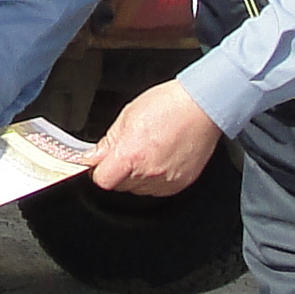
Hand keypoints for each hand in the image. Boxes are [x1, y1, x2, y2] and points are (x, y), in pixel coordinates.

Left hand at [85, 79, 221, 196]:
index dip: (99, 170)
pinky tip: (160, 157)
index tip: (101, 163)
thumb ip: (108, 141)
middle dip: (118, 170)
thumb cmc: (168, 105)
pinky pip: (158, 188)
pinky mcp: (180, 183)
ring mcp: (165, 181)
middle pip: (120, 185)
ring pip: (138, 189)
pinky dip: (155, 177)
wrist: (201, 106)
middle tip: (128, 149)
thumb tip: (93, 156)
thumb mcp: (128, 116)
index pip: (102, 180)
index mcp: (130, 155)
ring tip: (148, 149)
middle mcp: (148, 172)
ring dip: (137, 175)